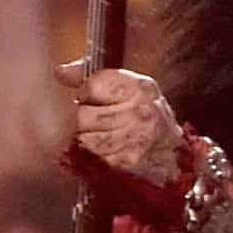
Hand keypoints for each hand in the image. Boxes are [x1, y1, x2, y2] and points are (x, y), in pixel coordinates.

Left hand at [61, 66, 188, 197]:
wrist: (172, 155)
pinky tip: (110, 152)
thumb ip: (92, 76)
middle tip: (101, 123)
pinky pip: (93, 157)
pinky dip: (96, 157)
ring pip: (85, 138)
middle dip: (86, 120)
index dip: (87, 94)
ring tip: (106, 137)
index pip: (92, 85)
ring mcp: (136, 138)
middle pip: (83, 115)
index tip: (96, 100)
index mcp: (140, 87)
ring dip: (89, 140)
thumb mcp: (128, 89)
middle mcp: (141, 111)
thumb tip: (60, 72)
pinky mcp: (128, 161)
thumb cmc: (145, 117)